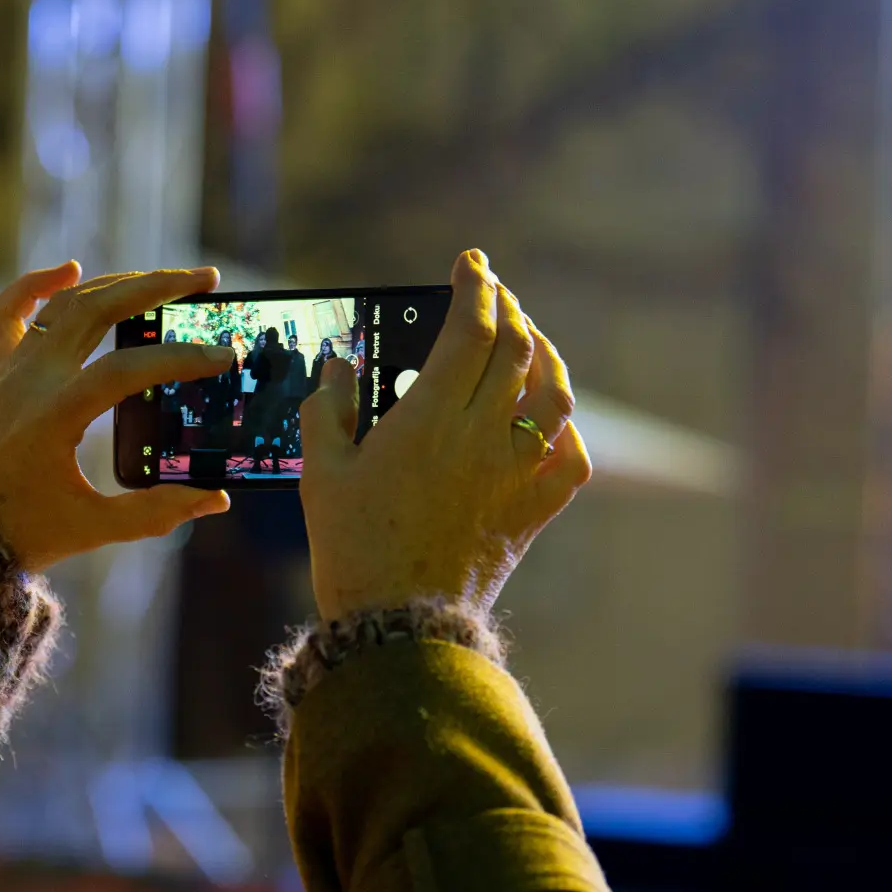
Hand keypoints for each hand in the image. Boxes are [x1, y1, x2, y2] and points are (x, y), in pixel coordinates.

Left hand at [0, 262, 236, 572]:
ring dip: (118, 282)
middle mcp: (31, 379)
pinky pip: (8, 312)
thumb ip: (157, 512)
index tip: (223, 356)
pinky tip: (70, 268)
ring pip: (66, 302)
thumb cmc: (24, 530)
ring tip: (168, 279)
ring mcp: (12, 369)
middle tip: (206, 281)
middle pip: (97, 309)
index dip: (179, 359)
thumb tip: (216, 499)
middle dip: (158, 287)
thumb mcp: (95, 527)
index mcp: (54, 414)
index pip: (126, 368)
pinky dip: (35, 284)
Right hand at [298, 249, 590, 622]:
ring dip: (546, 355)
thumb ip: (327, 410)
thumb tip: (338, 367)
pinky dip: (566, 428)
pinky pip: (571, 458)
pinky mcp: (533, 512)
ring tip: (529, 339)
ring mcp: (516, 474)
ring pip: (555, 394)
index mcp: (429, 420)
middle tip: (493, 295)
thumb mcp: (320, 472)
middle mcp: (483, 438)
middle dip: (509, 309)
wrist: (398, 626)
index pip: (470, 329)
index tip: (471, 265)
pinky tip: (550, 418)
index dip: (476, 287)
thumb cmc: (351, 548)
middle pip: (517, 349)